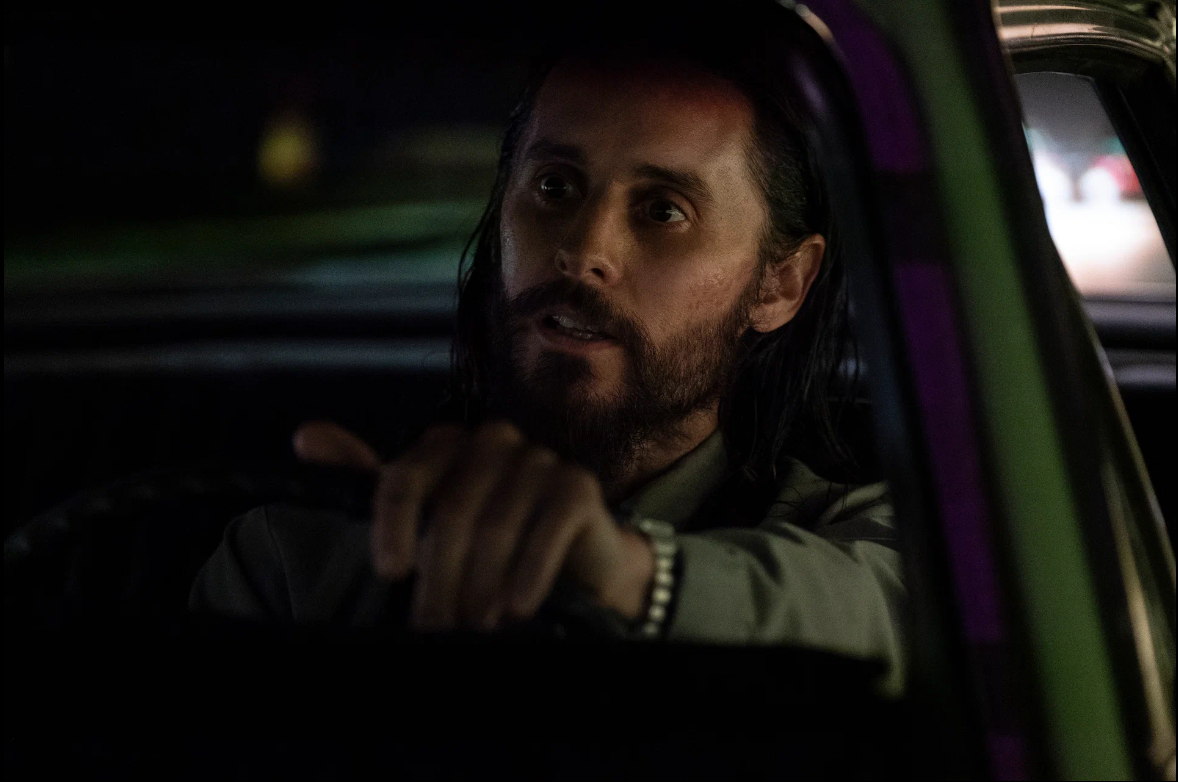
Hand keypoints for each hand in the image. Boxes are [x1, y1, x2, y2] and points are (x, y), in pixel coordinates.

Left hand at [293, 420, 654, 631]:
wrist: (576, 561)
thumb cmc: (486, 542)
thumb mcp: (423, 517)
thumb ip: (367, 480)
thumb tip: (305, 436)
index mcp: (447, 444)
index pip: (406, 476)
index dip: (393, 525)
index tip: (388, 574)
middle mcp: (493, 440)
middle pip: (453, 510)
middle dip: (441, 579)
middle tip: (435, 630)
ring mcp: (539, 459)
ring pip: (497, 525)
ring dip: (482, 587)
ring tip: (473, 630)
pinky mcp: (578, 485)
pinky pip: (548, 527)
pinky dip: (530, 573)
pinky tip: (517, 609)